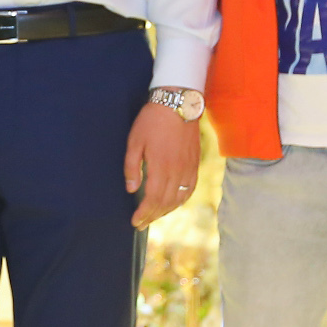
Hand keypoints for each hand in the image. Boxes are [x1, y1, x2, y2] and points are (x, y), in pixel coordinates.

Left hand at [125, 99, 200, 227]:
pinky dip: (181, 200)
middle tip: (141, 223)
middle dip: (152, 216)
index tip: (135, 222)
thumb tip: (132, 189)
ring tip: (154, 216)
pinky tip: (174, 203)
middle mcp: (177, 171)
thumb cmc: (152, 120)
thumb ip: (132, 167)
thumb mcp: (134, 141)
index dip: (144, 213)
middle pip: (166, 203)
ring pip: (179, 198)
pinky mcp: (195, 163)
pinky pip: (190, 188)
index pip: (153, 199)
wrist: (178, 103)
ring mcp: (188, 168)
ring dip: (166, 211)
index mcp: (161, 167)